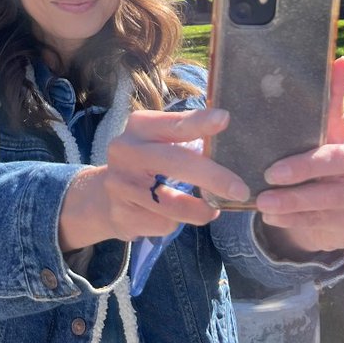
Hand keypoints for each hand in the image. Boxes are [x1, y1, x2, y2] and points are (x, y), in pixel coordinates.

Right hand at [59, 108, 250, 251]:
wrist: (103, 197)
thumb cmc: (146, 161)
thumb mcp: (158, 141)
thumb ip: (186, 138)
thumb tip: (227, 140)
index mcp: (139, 126)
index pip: (174, 123)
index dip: (199, 122)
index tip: (225, 119)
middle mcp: (126, 151)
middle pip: (175, 162)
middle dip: (212, 177)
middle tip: (240, 190)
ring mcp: (121, 185)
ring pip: (172, 203)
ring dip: (199, 210)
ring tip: (212, 208)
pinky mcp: (122, 215)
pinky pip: (163, 223)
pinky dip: (178, 223)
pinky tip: (175, 217)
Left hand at [254, 57, 343, 257]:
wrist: (342, 205)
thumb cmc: (329, 156)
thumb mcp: (329, 129)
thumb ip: (332, 99)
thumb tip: (340, 58)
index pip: (336, 148)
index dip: (308, 160)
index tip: (277, 166)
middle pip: (331, 177)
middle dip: (299, 178)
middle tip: (268, 177)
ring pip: (323, 204)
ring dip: (290, 205)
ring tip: (261, 203)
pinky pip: (316, 224)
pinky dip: (291, 221)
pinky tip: (269, 218)